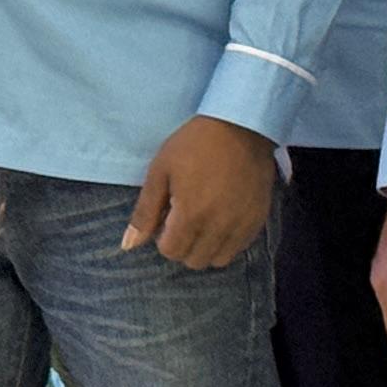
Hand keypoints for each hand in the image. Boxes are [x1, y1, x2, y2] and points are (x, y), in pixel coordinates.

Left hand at [124, 116, 274, 268]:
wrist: (240, 126)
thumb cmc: (194, 145)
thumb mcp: (161, 171)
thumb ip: (145, 211)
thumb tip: (128, 245)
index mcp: (191, 215)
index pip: (171, 252)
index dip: (163, 238)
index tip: (166, 219)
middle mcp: (218, 226)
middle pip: (194, 260)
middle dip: (183, 245)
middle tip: (183, 219)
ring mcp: (241, 225)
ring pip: (218, 260)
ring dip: (205, 248)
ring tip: (203, 222)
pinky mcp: (257, 220)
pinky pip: (239, 248)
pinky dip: (227, 242)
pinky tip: (222, 219)